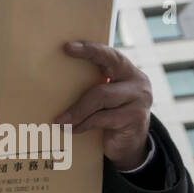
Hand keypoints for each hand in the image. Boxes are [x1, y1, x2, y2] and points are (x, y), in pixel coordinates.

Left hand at [55, 41, 152, 171]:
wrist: (129, 145)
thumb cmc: (109, 118)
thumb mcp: (102, 101)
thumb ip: (90, 89)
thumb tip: (54, 86)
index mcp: (127, 72)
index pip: (110, 55)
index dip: (90, 50)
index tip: (67, 47)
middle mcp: (137, 82)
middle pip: (106, 76)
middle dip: (79, 86)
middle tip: (53, 90)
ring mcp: (140, 100)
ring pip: (102, 97)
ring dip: (77, 111)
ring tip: (60, 121)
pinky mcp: (136, 118)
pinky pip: (102, 118)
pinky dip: (84, 124)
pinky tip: (72, 130)